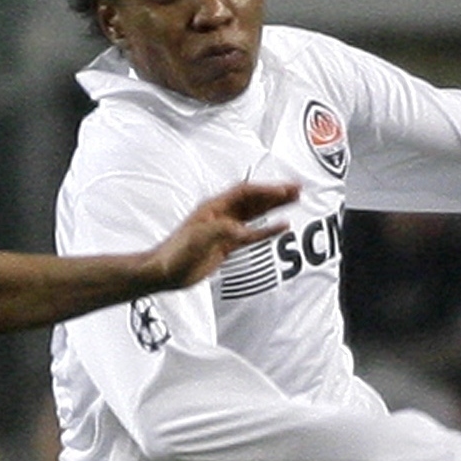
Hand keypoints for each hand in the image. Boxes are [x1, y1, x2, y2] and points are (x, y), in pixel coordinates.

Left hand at [147, 179, 300, 288]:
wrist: (164, 272)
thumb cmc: (174, 253)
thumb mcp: (198, 238)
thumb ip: (221, 231)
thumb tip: (243, 230)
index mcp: (213, 207)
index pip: (244, 192)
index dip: (265, 190)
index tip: (283, 190)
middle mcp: (220, 215)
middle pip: (253, 199)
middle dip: (275, 193)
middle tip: (297, 188)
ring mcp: (224, 229)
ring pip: (255, 214)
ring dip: (274, 207)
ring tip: (294, 200)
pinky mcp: (226, 245)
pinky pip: (251, 234)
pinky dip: (267, 231)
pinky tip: (281, 227)